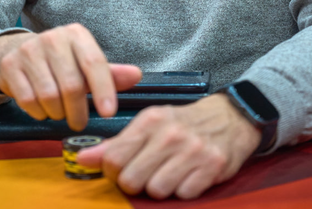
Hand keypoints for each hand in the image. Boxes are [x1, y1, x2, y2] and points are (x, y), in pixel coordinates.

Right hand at [0, 24, 141, 129]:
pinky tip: (43, 109)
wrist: (16, 50)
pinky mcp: (11, 66)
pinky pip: (28, 100)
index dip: (104, 90)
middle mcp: (53, 38)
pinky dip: (38, 113)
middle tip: (80, 122)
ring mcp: (29, 50)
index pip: (95, 62)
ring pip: (49, 95)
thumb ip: (110, 73)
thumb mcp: (85, 62)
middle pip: (72, 85)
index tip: (108, 113)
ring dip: (57, 113)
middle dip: (78, 111)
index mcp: (76, 34)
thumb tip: (136, 75)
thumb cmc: (60, 60)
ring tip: (60, 112)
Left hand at [78, 94, 260, 199]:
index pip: (114, 159)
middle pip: (132, 180)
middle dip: (136, 183)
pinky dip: (184, 190)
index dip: (114, 171)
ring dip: (161, 188)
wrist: (228, 117)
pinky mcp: (211, 166)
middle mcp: (170, 134)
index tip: (123, 168)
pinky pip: (184, 194)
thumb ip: (115, 144)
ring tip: (169, 172)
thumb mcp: (148, 124)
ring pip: (157, 191)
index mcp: (150, 120)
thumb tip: (82, 159)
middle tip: (147, 173)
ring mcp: (192, 150)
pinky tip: (188, 175)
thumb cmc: (182, 123)